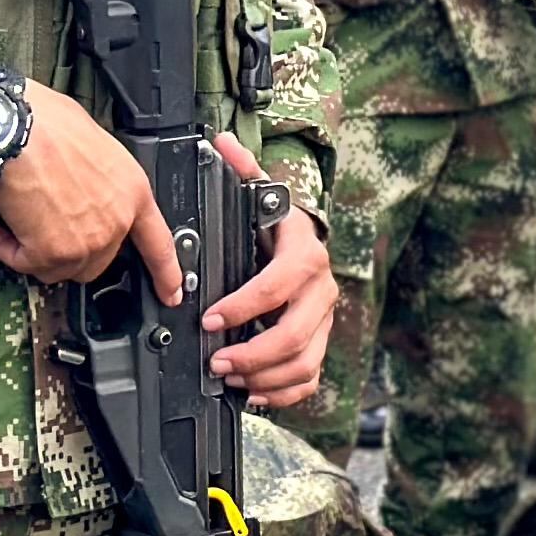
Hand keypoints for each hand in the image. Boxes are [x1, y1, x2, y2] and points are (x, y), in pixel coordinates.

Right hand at [0, 78, 167, 290]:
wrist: (16, 128)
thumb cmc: (47, 125)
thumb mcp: (95, 147)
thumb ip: (100, 181)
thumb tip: (84, 189)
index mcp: (133, 192)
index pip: (158, 244)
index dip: (166, 274)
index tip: (172, 294)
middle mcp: (116, 221)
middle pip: (96, 262)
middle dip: (67, 247)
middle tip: (43, 219)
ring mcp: (87, 241)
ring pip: (58, 267)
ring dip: (34, 247)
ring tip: (19, 212)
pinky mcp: (52, 253)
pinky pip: (26, 264)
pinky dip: (6, 246)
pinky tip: (1, 221)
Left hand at [199, 132, 336, 407]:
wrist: (307, 247)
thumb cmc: (278, 227)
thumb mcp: (263, 196)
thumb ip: (243, 171)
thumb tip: (221, 143)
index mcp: (305, 253)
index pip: (280, 284)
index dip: (246, 305)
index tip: (211, 319)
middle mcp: (321, 289)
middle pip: (298, 333)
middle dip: (254, 353)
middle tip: (218, 362)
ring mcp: (324, 320)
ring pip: (305, 361)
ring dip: (265, 375)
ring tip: (231, 377)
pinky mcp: (321, 343)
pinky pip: (311, 378)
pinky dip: (284, 392)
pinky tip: (255, 391)